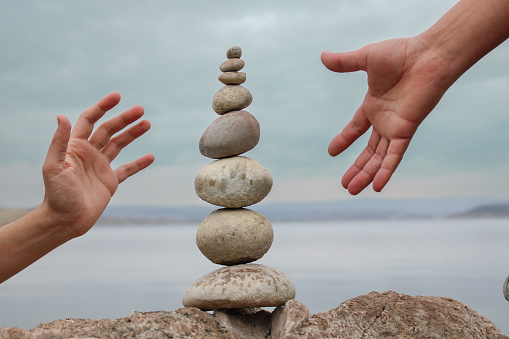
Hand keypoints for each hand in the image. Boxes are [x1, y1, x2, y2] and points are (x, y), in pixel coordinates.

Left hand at [41, 92, 154, 237]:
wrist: (65, 221)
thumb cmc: (56, 195)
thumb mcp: (54, 167)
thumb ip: (59, 142)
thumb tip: (62, 116)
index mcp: (75, 147)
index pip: (90, 120)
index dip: (103, 107)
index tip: (117, 97)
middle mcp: (89, 153)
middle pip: (109, 130)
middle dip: (124, 119)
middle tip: (140, 110)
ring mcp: (100, 167)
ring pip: (119, 145)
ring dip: (133, 134)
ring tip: (147, 123)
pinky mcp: (110, 181)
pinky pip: (127, 169)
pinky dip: (139, 163)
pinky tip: (150, 157)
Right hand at [322, 37, 451, 194]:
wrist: (429, 56)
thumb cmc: (402, 53)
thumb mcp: (366, 58)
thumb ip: (344, 62)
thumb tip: (322, 56)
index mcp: (373, 105)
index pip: (356, 128)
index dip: (344, 140)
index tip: (331, 152)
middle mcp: (384, 120)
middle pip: (368, 151)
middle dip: (357, 168)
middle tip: (345, 184)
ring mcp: (395, 128)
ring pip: (378, 159)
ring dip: (366, 175)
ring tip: (352, 190)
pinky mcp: (405, 131)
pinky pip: (394, 156)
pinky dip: (386, 171)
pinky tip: (377, 187)